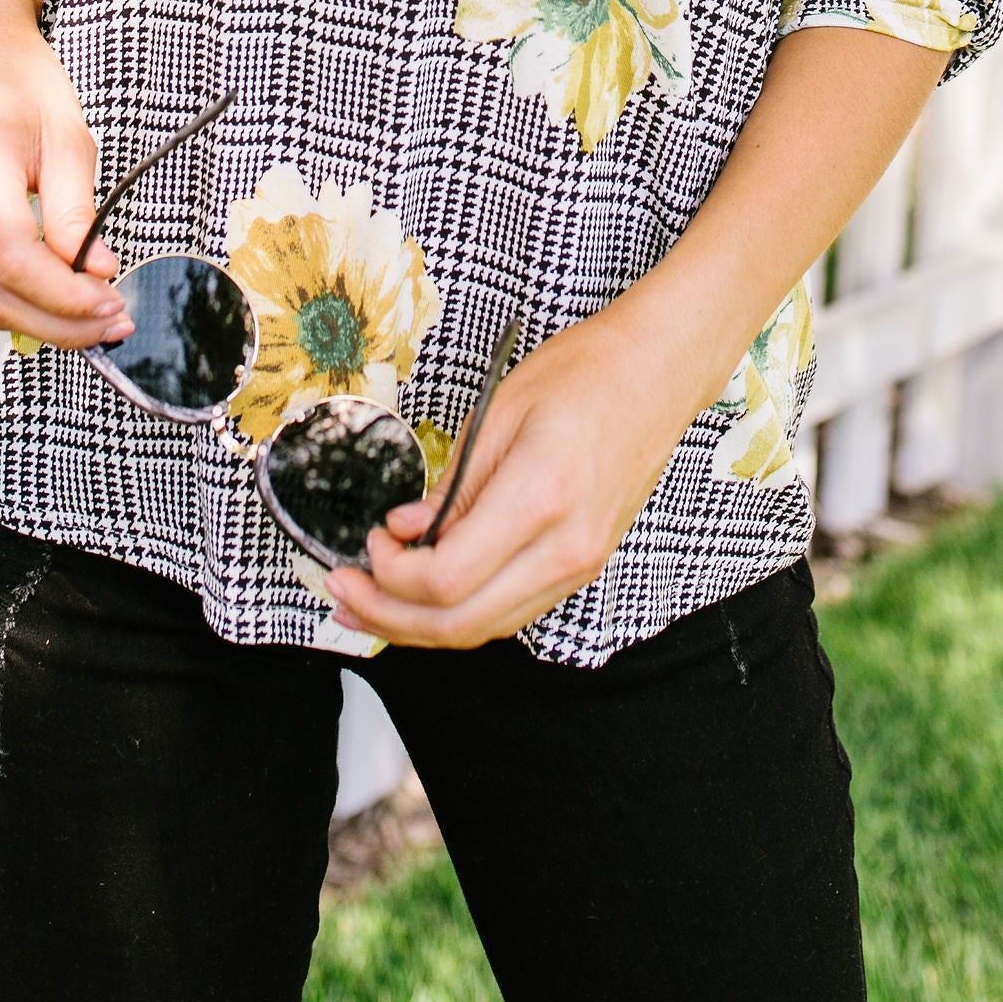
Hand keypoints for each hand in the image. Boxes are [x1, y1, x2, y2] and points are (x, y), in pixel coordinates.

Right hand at [0, 0, 131, 351]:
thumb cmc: (24, 86)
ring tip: (93, 322)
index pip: (15, 258)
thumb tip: (97, 275)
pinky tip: (55, 301)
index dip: (66, 296)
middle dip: (56, 323)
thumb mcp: (68, 136)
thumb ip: (77, 211)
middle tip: (113, 327)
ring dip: (37, 322)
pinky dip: (12, 300)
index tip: (116, 304)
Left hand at [323, 288, 706, 649]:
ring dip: (418, 625)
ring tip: (369, 601)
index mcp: (539, 499)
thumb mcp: (500, 411)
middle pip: (460, 624)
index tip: (369, 543)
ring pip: (485, 628)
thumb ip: (453, 484)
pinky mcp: (581, 566)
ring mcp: (578, 565)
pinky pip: (509, 609)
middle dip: (388, 618)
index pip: (447, 579)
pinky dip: (460, 611)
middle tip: (343, 592)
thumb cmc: (585, 373)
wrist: (659, 373)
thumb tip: (405, 532)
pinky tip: (425, 593)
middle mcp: (564, 549)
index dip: (391, 576)